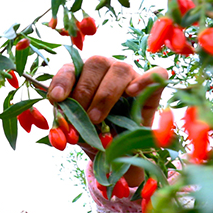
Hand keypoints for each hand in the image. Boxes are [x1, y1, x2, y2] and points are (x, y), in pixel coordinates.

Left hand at [47, 56, 166, 186]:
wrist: (120, 148)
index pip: (70, 68)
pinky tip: (132, 92)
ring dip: (106, 94)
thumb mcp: (78, 131)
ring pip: (119, 69)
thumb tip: (64, 131)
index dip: (62, 81)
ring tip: (97, 117)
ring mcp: (129, 74)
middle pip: (95, 64)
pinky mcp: (152, 85)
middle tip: (84, 117)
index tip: (56, 98)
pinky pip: (155, 75)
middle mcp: (105, 68)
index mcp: (82, 74)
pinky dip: (144, 81)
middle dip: (85, 92)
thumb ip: (69, 126)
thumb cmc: (95, 133)